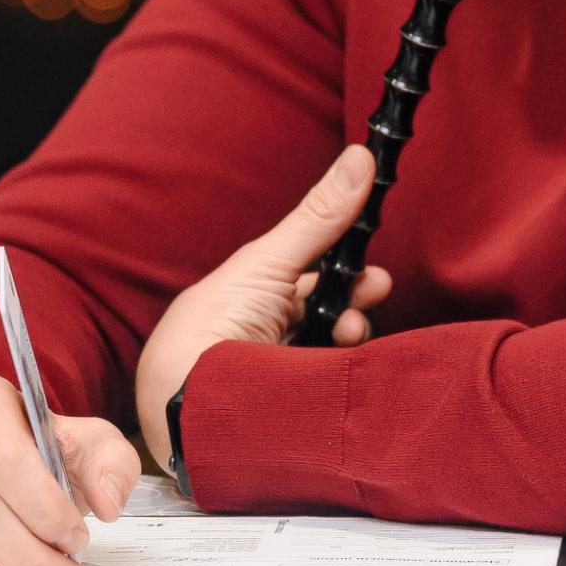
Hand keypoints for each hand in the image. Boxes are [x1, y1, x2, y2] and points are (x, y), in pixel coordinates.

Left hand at [135, 144, 391, 470]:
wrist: (189, 397)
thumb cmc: (213, 322)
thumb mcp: (270, 261)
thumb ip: (320, 217)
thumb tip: (362, 156)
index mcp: (250, 298)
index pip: (310, 285)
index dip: (346, 279)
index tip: (376, 276)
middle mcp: (260, 336)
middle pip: (325, 318)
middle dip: (355, 307)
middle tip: (372, 298)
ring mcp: (272, 374)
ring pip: (328, 353)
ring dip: (350, 339)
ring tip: (351, 335)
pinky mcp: (284, 409)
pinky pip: (325, 387)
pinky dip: (340, 374)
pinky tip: (344, 367)